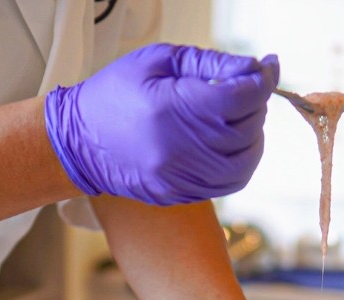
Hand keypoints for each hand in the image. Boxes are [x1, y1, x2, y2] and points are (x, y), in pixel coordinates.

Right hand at [44, 43, 278, 204]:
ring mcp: (179, 177)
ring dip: (254, 136)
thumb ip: (210, 63)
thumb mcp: (157, 61)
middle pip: (246, 129)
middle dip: (257, 105)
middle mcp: (178, 149)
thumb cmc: (114, 94)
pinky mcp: (179, 194)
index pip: (240, 97)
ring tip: (241, 117)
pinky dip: (241, 162)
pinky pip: (228, 183)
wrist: (77, 143)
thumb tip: (254, 69)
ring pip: (244, 162)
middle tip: (249, 89)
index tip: (266, 68)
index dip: (262, 80)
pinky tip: (231, 143)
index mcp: (171, 108)